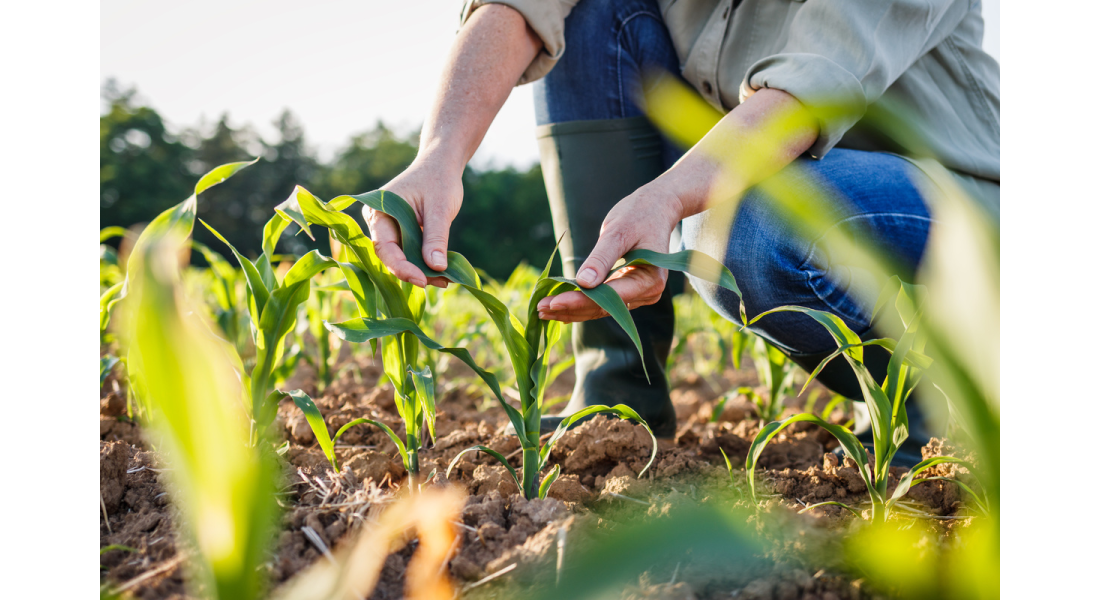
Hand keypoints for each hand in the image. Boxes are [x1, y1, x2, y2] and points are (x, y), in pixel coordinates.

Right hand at [364, 156, 462, 287]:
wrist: (441, 164)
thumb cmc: (438, 179)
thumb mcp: (440, 208)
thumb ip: (436, 237)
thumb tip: (437, 268)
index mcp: (379, 211)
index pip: (384, 247)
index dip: (402, 267)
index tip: (423, 280)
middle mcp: (378, 222)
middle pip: (391, 256)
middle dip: (414, 272)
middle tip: (441, 282)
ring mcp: (389, 229)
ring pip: (401, 258)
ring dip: (422, 270)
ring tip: (446, 279)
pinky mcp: (402, 234)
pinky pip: (410, 253)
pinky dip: (425, 263)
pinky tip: (443, 272)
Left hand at [536, 183, 683, 322]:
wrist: (655, 209)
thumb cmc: (638, 215)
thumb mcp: (618, 232)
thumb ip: (601, 258)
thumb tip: (584, 283)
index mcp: (650, 279)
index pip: (610, 297)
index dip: (580, 301)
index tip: (553, 302)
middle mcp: (647, 293)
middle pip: (603, 308)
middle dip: (571, 308)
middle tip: (539, 308)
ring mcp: (638, 295)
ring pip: (600, 309)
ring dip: (572, 310)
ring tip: (542, 310)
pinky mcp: (627, 292)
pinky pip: (602, 302)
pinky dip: (580, 303)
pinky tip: (558, 306)